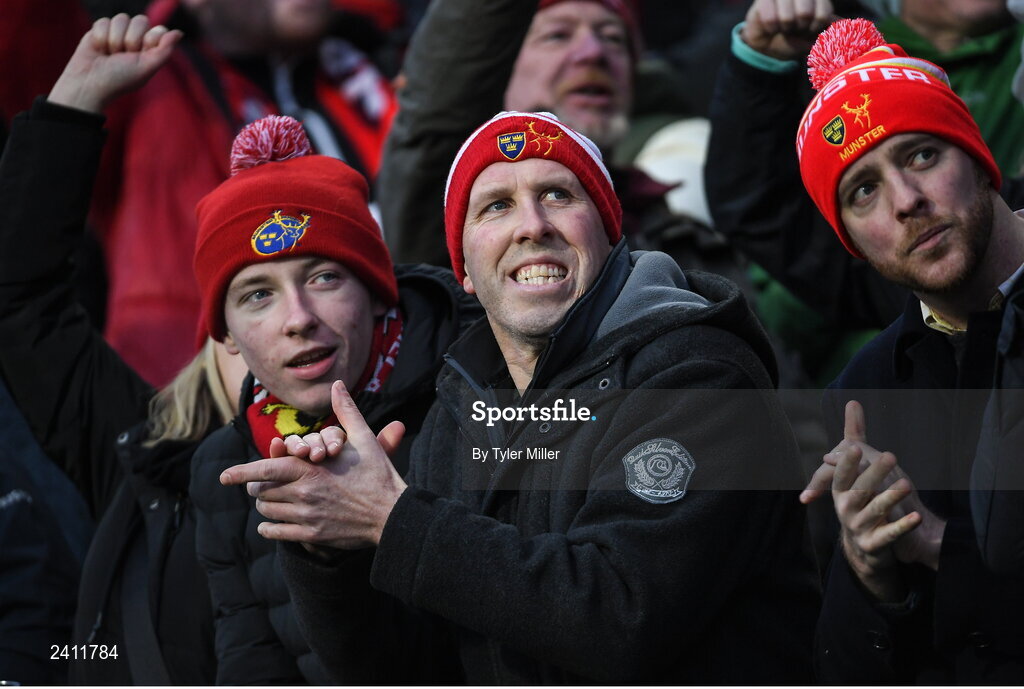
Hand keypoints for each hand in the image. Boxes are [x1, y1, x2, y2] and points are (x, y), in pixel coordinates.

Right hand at [49, 14, 181, 112]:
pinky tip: (99, 49)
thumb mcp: (146, 68)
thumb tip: (179, 32)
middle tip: (123, 56)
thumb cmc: (120, 79)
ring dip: (114, 40)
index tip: (140, 53)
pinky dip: (100, 37)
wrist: (89, 83)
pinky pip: (104, 21)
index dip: (149, 40)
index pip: (158, 30)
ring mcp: (118, 33)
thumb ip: (164, 50)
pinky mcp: (100, 29)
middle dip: (131, 40)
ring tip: (110, 54)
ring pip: (121, 18)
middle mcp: (136, 39)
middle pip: (140, 20)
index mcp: (151, 49)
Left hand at [220, 380, 407, 547]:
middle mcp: (304, 493)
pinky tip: (271, 524)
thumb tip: (337, 385)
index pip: (266, 469)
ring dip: (265, 505)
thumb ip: (346, 412)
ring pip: (268, 512)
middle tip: (258, 485)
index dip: (241, 472)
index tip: (224, 476)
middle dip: (256, 487)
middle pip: (262, 491)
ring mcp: (307, 516)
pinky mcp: (313, 535)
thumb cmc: (378, 475)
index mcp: (310, 469)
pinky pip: (278, 533)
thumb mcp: (365, 439)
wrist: (393, 514)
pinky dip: (269, 528)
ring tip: (270, 500)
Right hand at [740, 0, 835, 60]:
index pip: (822, 13)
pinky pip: (771, 20)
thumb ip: (829, 25)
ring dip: (785, 29)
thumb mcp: (816, 31)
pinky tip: (772, 27)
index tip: (810, 28)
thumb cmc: (794, 34)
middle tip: (796, 28)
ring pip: (787, 18)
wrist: (768, 42)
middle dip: (800, 29)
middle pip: (805, 14)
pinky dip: (772, 29)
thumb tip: (847, 24)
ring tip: (783, 27)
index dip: (816, 27)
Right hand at [807, 401, 946, 600]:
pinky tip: (917, 518)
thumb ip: (855, 435)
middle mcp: (845, 508)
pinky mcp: (873, 545)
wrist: (869, 545)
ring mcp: (858, 527)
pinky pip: (889, 535)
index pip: (840, 473)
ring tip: (907, 484)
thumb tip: (852, 402)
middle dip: (873, 473)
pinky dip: (902, 526)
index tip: (856, 448)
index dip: (846, 462)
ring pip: (874, 511)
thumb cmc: (864, 498)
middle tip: (890, 455)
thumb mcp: (859, 469)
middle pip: (858, 489)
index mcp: (840, 489)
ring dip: (889, 497)